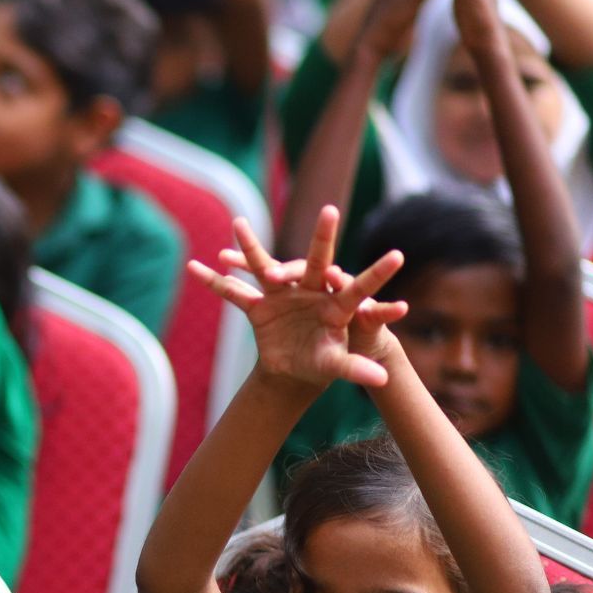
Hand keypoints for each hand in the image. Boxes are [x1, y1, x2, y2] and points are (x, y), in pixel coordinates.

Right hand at [188, 206, 407, 387]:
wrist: (293, 368)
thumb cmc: (322, 363)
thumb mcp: (337, 365)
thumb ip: (355, 369)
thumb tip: (382, 381)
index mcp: (334, 306)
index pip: (358, 287)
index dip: (378, 274)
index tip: (399, 257)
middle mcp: (309, 292)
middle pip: (315, 261)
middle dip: (322, 237)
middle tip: (331, 211)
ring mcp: (282, 295)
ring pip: (265, 266)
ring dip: (250, 247)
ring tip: (238, 224)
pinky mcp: (259, 307)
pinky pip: (233, 292)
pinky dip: (213, 281)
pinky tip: (193, 268)